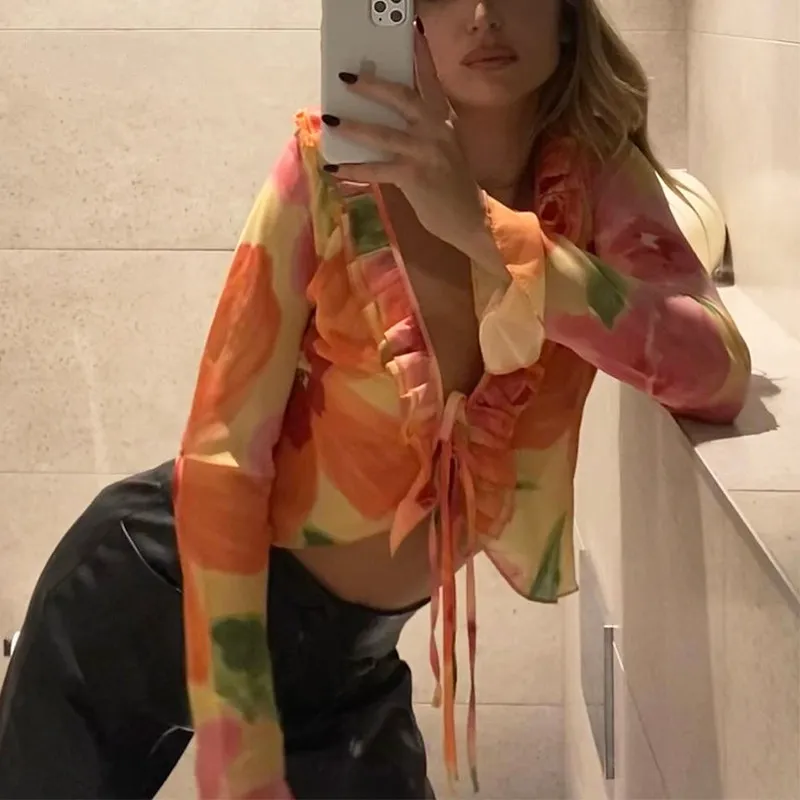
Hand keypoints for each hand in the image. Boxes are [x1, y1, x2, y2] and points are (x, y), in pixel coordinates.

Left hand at [323, 26, 490, 260]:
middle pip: (402, 97)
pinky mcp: (414, 176)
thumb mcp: (442, 148)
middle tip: (347, 77)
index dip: (419, 54)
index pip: (430, 79)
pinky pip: (377, 169)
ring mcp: (425, 152)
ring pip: (383, 133)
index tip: (410, 30)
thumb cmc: (451, 184)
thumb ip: (420, 129)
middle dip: (372, 85)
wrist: (472, 217)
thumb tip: (384, 117)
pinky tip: (334, 168)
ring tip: (330, 118)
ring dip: (353, 126)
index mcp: (443, 119)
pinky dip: (354, 169)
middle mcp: (436, 130)